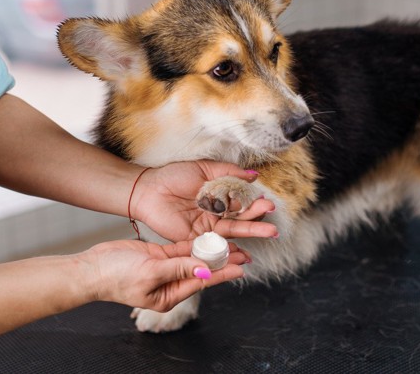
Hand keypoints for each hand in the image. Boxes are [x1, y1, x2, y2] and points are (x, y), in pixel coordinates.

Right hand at [82, 239, 249, 311]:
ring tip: (234, 243)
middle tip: (245, 252)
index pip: (202, 282)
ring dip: (212, 250)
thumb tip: (206, 271)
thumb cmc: (116, 276)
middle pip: (203, 270)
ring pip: (195, 257)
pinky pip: (183, 248)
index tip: (241, 267)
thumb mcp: (150, 272)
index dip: (223, 273)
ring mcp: (167, 268)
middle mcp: (172, 283)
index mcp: (169, 295)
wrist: (92, 267)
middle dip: (223, 261)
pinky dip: (196, 242)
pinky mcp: (160, 255)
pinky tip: (211, 235)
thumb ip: (179, 269)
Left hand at [130, 161, 277, 241]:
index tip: (265, 200)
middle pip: (241, 218)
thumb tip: (254, 175)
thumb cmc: (173, 175)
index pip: (242, 202)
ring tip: (270, 231)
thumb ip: (229, 172)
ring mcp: (207, 227)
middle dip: (257, 216)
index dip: (254, 202)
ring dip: (251, 231)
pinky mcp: (196, 239)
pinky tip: (245, 251)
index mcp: (219, 196)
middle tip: (271, 212)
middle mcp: (216, 213)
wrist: (149, 189)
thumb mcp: (205, 168)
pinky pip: (215, 245)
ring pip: (233, 231)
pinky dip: (230, 249)